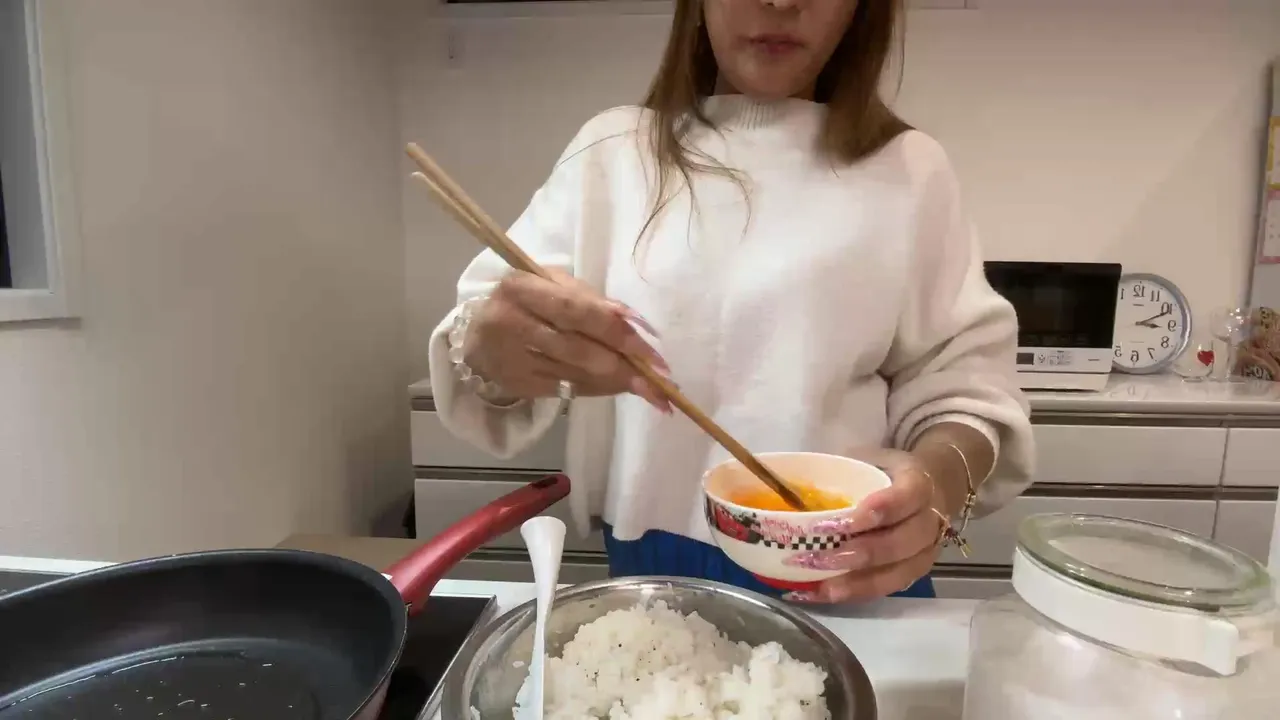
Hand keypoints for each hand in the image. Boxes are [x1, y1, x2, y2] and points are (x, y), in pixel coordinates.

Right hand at [463, 269, 670, 410]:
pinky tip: (621, 388)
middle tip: (661, 376)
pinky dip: (599, 389)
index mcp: (521, 287)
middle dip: (624, 363)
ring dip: (618, 382)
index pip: (575, 310)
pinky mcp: (517, 384)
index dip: (614, 328)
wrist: (477, 331)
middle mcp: (510, 323)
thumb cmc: (527, 300)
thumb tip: (636, 323)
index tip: (649, 343)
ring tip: (651, 389)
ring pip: (575, 374)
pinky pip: (567, 390)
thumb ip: (590, 299)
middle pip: (577, 347)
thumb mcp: (551, 284)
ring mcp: (512, 359)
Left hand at [782, 447, 944, 602]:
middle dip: (859, 554)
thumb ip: (842, 470)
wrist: (930, 489)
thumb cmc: (888, 472)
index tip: (839, 521)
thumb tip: (788, 485)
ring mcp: (926, 553)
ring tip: (821, 586)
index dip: (877, 510)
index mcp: (919, 485)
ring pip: (897, 575)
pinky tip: (822, 594)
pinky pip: (886, 589)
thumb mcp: (871, 457)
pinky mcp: (915, 574)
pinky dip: (854, 594)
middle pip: (900, 544)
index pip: (905, 498)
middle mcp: (930, 522)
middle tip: (819, 558)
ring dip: (856, 583)